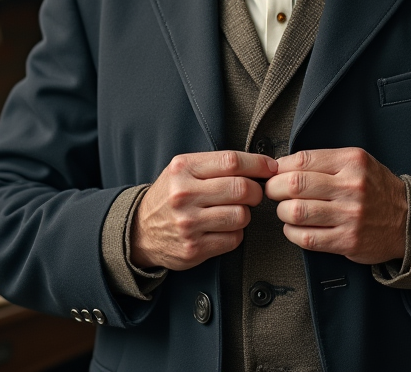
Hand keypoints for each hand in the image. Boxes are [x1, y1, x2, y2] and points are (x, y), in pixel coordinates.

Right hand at [131, 151, 277, 270]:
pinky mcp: (194, 248)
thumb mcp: (182, 171)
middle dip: (256, 191)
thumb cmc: (169, 197)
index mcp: (183, 169)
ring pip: (241, 215)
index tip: (270, 167)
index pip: (231, 161)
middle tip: (253, 193)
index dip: (258, 164)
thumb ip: (215, 165)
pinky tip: (223, 228)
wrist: (139, 232)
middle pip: (241, 188)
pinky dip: (236, 234)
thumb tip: (260, 164)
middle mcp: (183, 195)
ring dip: (245, 214)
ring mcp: (188, 223)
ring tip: (233, 211)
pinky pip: (234, 239)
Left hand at [264, 148, 407, 264]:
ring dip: (282, 212)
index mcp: (352, 162)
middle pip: (295, 185)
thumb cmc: (376, 190)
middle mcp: (351, 187)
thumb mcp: (358, 163)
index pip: (302, 160)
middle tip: (273, 192)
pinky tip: (295, 228)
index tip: (274, 173)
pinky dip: (291, 233)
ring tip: (286, 210)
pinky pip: (306, 238)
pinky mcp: (347, 241)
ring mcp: (350, 216)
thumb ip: (324, 161)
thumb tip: (282, 165)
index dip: (279, 168)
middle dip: (274, 189)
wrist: (408, 220)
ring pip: (296, 212)